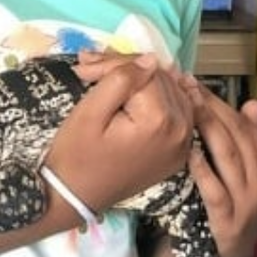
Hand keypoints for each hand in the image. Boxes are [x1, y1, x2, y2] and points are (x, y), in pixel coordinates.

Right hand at [44, 51, 194, 214]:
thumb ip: (121, 80)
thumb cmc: (75, 154)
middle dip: (127, 68)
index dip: (113, 63)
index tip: (84, 62)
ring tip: (113, 73)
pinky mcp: (177, 153)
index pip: (144, 72)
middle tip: (92, 63)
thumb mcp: (91, 111)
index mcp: (159, 120)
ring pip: (172, 91)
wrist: (73, 196)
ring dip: (145, 80)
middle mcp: (180, 132)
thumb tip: (149, 60)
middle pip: (160, 80)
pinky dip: (164, 96)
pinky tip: (148, 88)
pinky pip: (179, 113)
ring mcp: (182, 145)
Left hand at [184, 80, 256, 256]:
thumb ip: (249, 142)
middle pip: (236, 136)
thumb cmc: (228, 213)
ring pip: (228, 156)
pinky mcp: (228, 223)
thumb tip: (251, 103)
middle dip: (210, 107)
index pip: (245, 128)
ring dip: (206, 127)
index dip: (219, 102)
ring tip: (186, 104)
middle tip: (185, 84)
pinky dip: (202, 169)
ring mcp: (247, 204)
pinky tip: (187, 150)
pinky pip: (215, 190)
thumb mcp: (243, 178)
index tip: (194, 82)